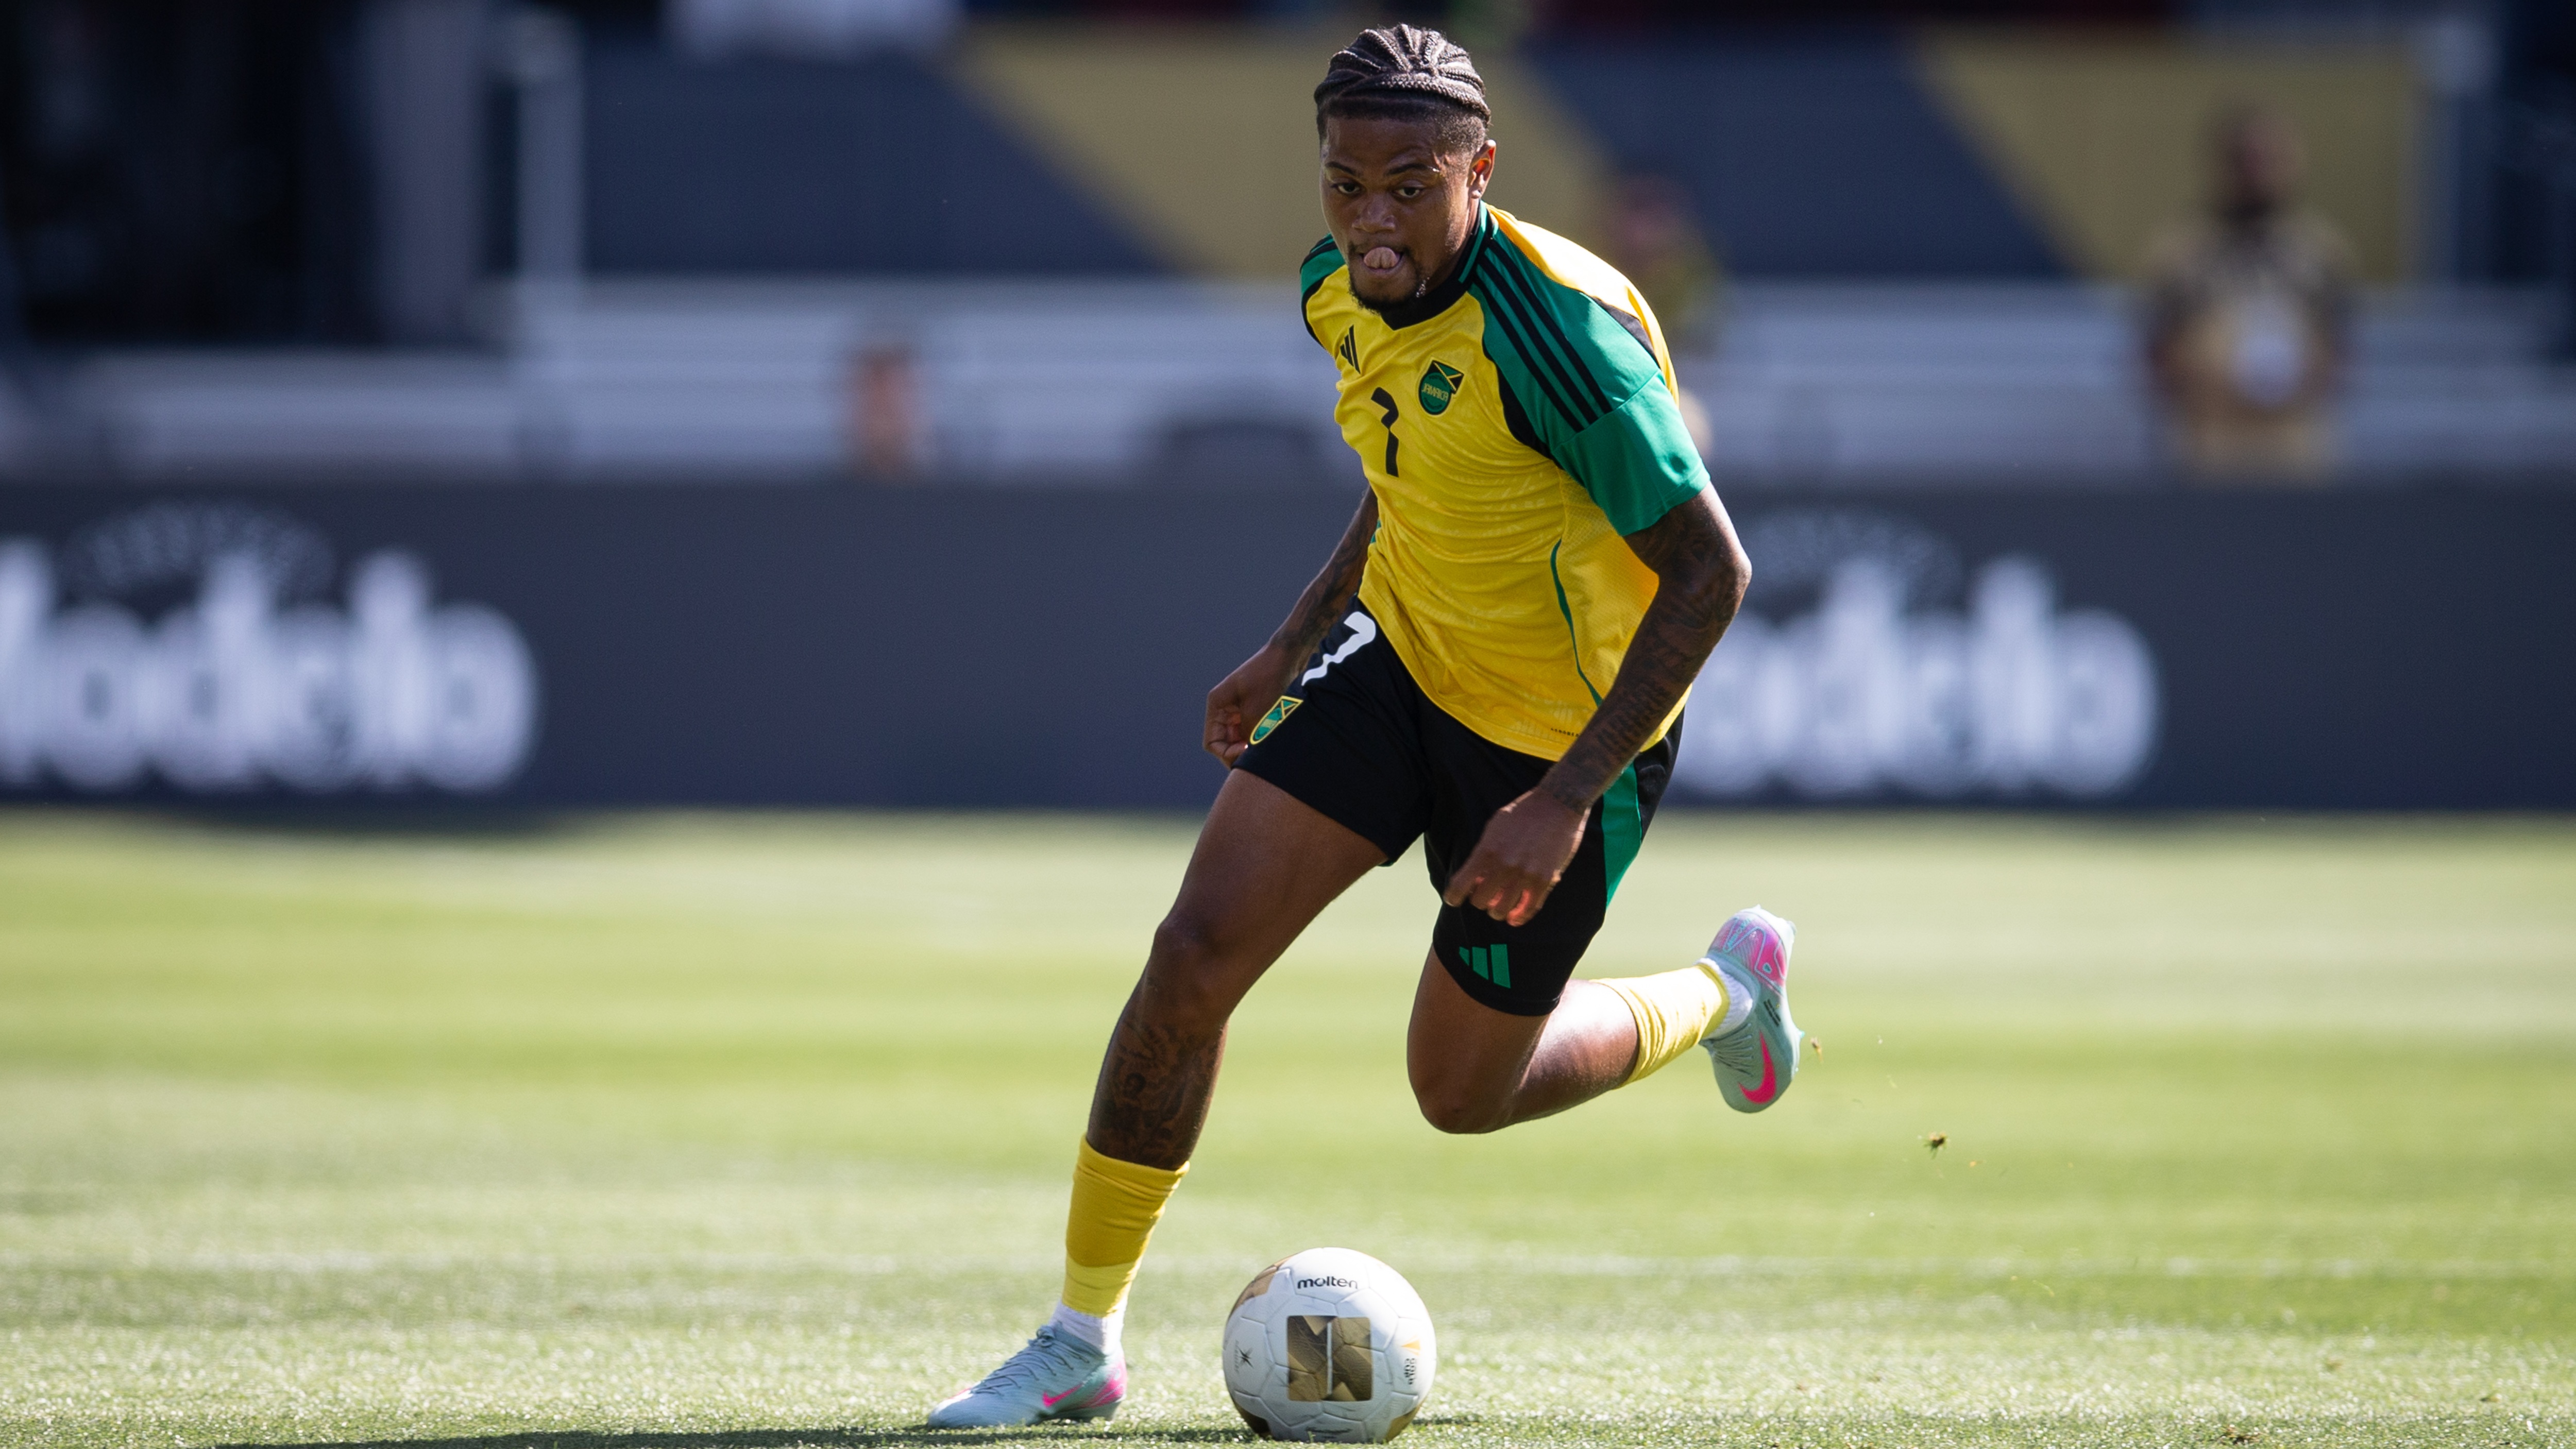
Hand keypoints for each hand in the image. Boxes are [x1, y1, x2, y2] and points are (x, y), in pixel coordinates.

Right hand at [1204, 643, 1298, 766]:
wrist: (1288, 656)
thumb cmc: (1270, 678)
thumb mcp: (1257, 712)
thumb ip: (1247, 737)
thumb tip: (1247, 759)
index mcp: (1217, 705)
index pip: (1212, 743)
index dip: (1227, 754)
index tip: (1247, 752)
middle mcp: (1224, 709)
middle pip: (1224, 744)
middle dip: (1239, 753)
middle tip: (1258, 758)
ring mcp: (1238, 710)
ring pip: (1238, 740)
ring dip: (1250, 748)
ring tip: (1266, 749)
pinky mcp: (1252, 710)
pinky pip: (1250, 733)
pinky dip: (1258, 740)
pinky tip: (1270, 742)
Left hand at [1441, 788, 1588, 926]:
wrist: (1557, 805)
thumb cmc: (1522, 814)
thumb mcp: (1494, 828)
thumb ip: (1482, 853)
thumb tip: (1475, 879)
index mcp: (1486, 851)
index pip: (1460, 885)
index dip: (1454, 896)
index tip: (1454, 899)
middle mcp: (1503, 865)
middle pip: (1480, 901)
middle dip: (1481, 899)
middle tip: (1486, 893)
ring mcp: (1524, 875)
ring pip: (1501, 910)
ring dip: (1498, 909)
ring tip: (1500, 904)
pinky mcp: (1544, 880)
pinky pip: (1528, 909)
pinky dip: (1518, 917)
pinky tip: (1514, 917)